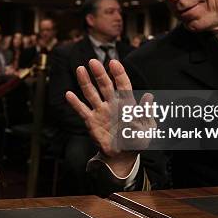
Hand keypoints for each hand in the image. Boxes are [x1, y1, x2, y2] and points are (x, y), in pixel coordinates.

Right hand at [65, 59, 154, 175]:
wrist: (123, 155)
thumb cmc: (137, 140)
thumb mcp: (148, 128)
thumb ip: (147, 113)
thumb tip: (148, 96)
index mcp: (127, 103)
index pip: (123, 85)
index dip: (119, 73)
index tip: (114, 63)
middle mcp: (112, 104)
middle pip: (105, 85)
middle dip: (99, 73)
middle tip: (93, 62)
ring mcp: (100, 111)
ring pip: (91, 94)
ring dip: (86, 82)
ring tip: (80, 69)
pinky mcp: (91, 121)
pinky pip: (82, 110)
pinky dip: (75, 103)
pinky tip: (69, 94)